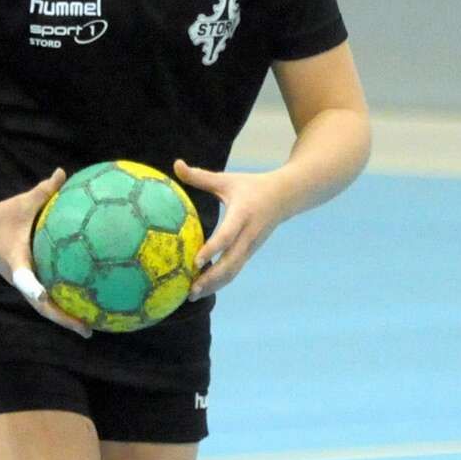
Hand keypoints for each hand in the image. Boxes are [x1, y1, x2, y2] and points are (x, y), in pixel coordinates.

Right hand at [0, 168, 90, 337]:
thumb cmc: (0, 216)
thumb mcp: (23, 202)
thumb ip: (44, 190)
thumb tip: (62, 172)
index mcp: (17, 262)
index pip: (26, 279)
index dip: (37, 291)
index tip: (52, 300)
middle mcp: (20, 279)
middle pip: (42, 306)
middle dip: (63, 320)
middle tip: (88, 330)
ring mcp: (23, 283)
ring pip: (44, 306)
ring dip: (65, 317)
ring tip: (91, 326)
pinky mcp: (26, 281)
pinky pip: (47, 296)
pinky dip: (63, 301)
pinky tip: (84, 302)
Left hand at [174, 158, 288, 299]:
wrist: (285, 197)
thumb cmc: (251, 186)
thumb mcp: (227, 180)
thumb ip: (200, 176)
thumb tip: (176, 164)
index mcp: (242, 214)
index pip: (227, 235)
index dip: (212, 249)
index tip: (195, 261)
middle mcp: (249, 235)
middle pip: (231, 263)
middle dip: (211, 279)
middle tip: (190, 289)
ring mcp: (251, 246)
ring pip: (233, 271)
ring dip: (214, 285)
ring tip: (192, 295)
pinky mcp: (250, 253)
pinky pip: (235, 270)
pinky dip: (220, 281)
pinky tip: (203, 287)